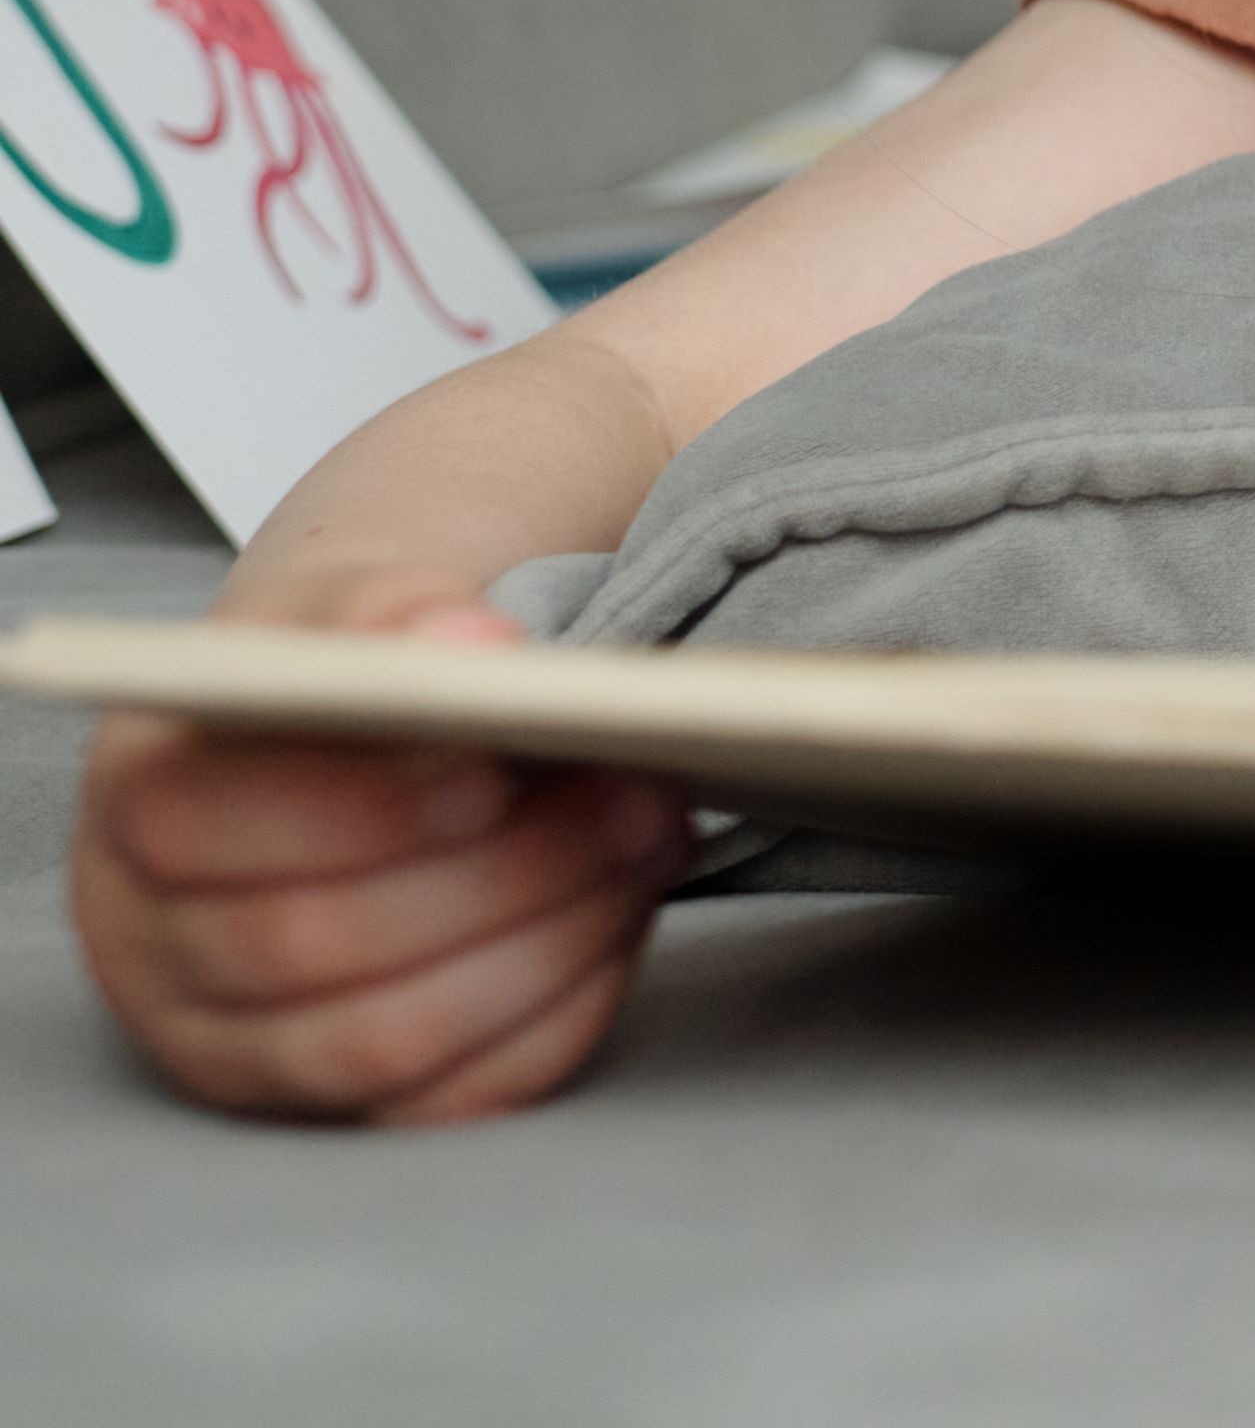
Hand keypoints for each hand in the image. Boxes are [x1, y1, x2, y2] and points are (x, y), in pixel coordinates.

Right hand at [69, 564, 691, 1124]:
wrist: (347, 743)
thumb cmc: (348, 674)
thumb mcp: (347, 611)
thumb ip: (387, 613)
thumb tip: (473, 645)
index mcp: (138, 804)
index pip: (199, 828)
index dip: (355, 805)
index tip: (496, 763)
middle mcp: (155, 945)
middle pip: (305, 946)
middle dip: (496, 873)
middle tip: (637, 792)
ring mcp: (234, 1045)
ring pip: (381, 1041)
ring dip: (545, 940)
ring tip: (649, 840)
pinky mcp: (332, 1108)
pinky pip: (447, 1102)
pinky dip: (555, 1013)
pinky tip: (620, 921)